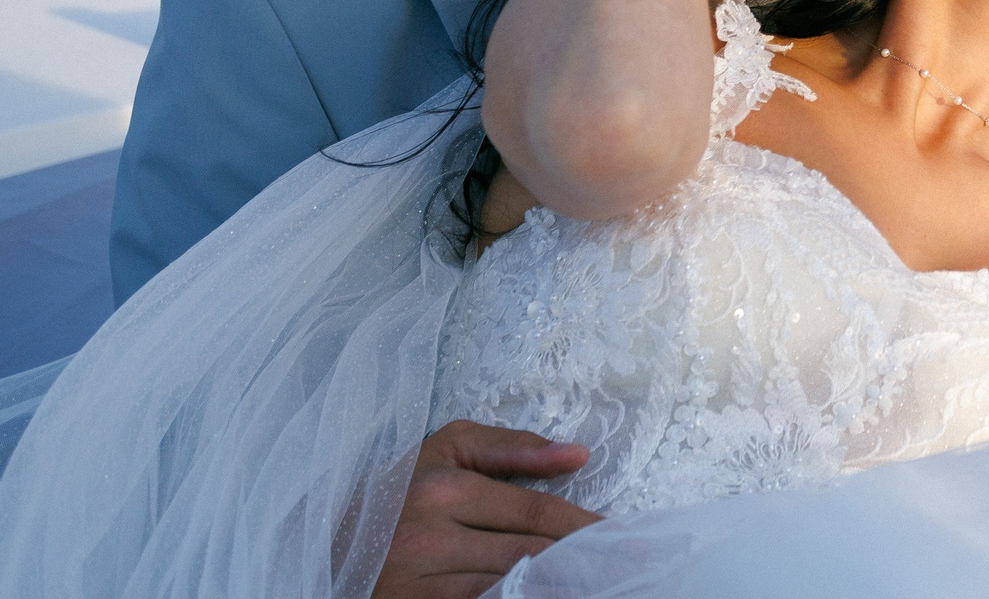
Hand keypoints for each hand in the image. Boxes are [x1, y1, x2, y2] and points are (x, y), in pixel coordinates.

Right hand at [371, 420, 600, 598]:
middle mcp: (426, 538)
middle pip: (528, 555)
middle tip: (623, 567)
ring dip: (556, 588)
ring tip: (595, 585)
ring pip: (508, 589)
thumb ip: (511, 448)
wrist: (320, 546)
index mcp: (442, 490)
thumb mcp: (445, 453)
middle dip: (582, 562)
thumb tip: (578, 456)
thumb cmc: (396, 494)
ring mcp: (413, 584)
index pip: (537, 513)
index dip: (587, 527)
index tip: (621, 536)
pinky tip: (544, 594)